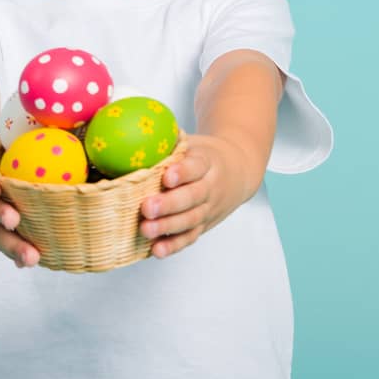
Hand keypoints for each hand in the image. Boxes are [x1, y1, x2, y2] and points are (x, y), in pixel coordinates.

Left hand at [137, 134, 259, 258]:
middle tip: (147, 207)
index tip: (167, 176)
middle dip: (168, 204)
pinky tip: (156, 250)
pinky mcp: (204, 225)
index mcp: (207, 163)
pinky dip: (173, 245)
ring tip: (145, 229)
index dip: (183, 172)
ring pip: (190, 220)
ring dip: (167, 227)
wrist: (238, 170)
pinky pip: (190, 237)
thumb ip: (170, 140)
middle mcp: (210, 188)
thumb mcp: (193, 142)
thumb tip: (139, 129)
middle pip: (192, 198)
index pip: (196, 167)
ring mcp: (208, 209)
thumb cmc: (205, 155)